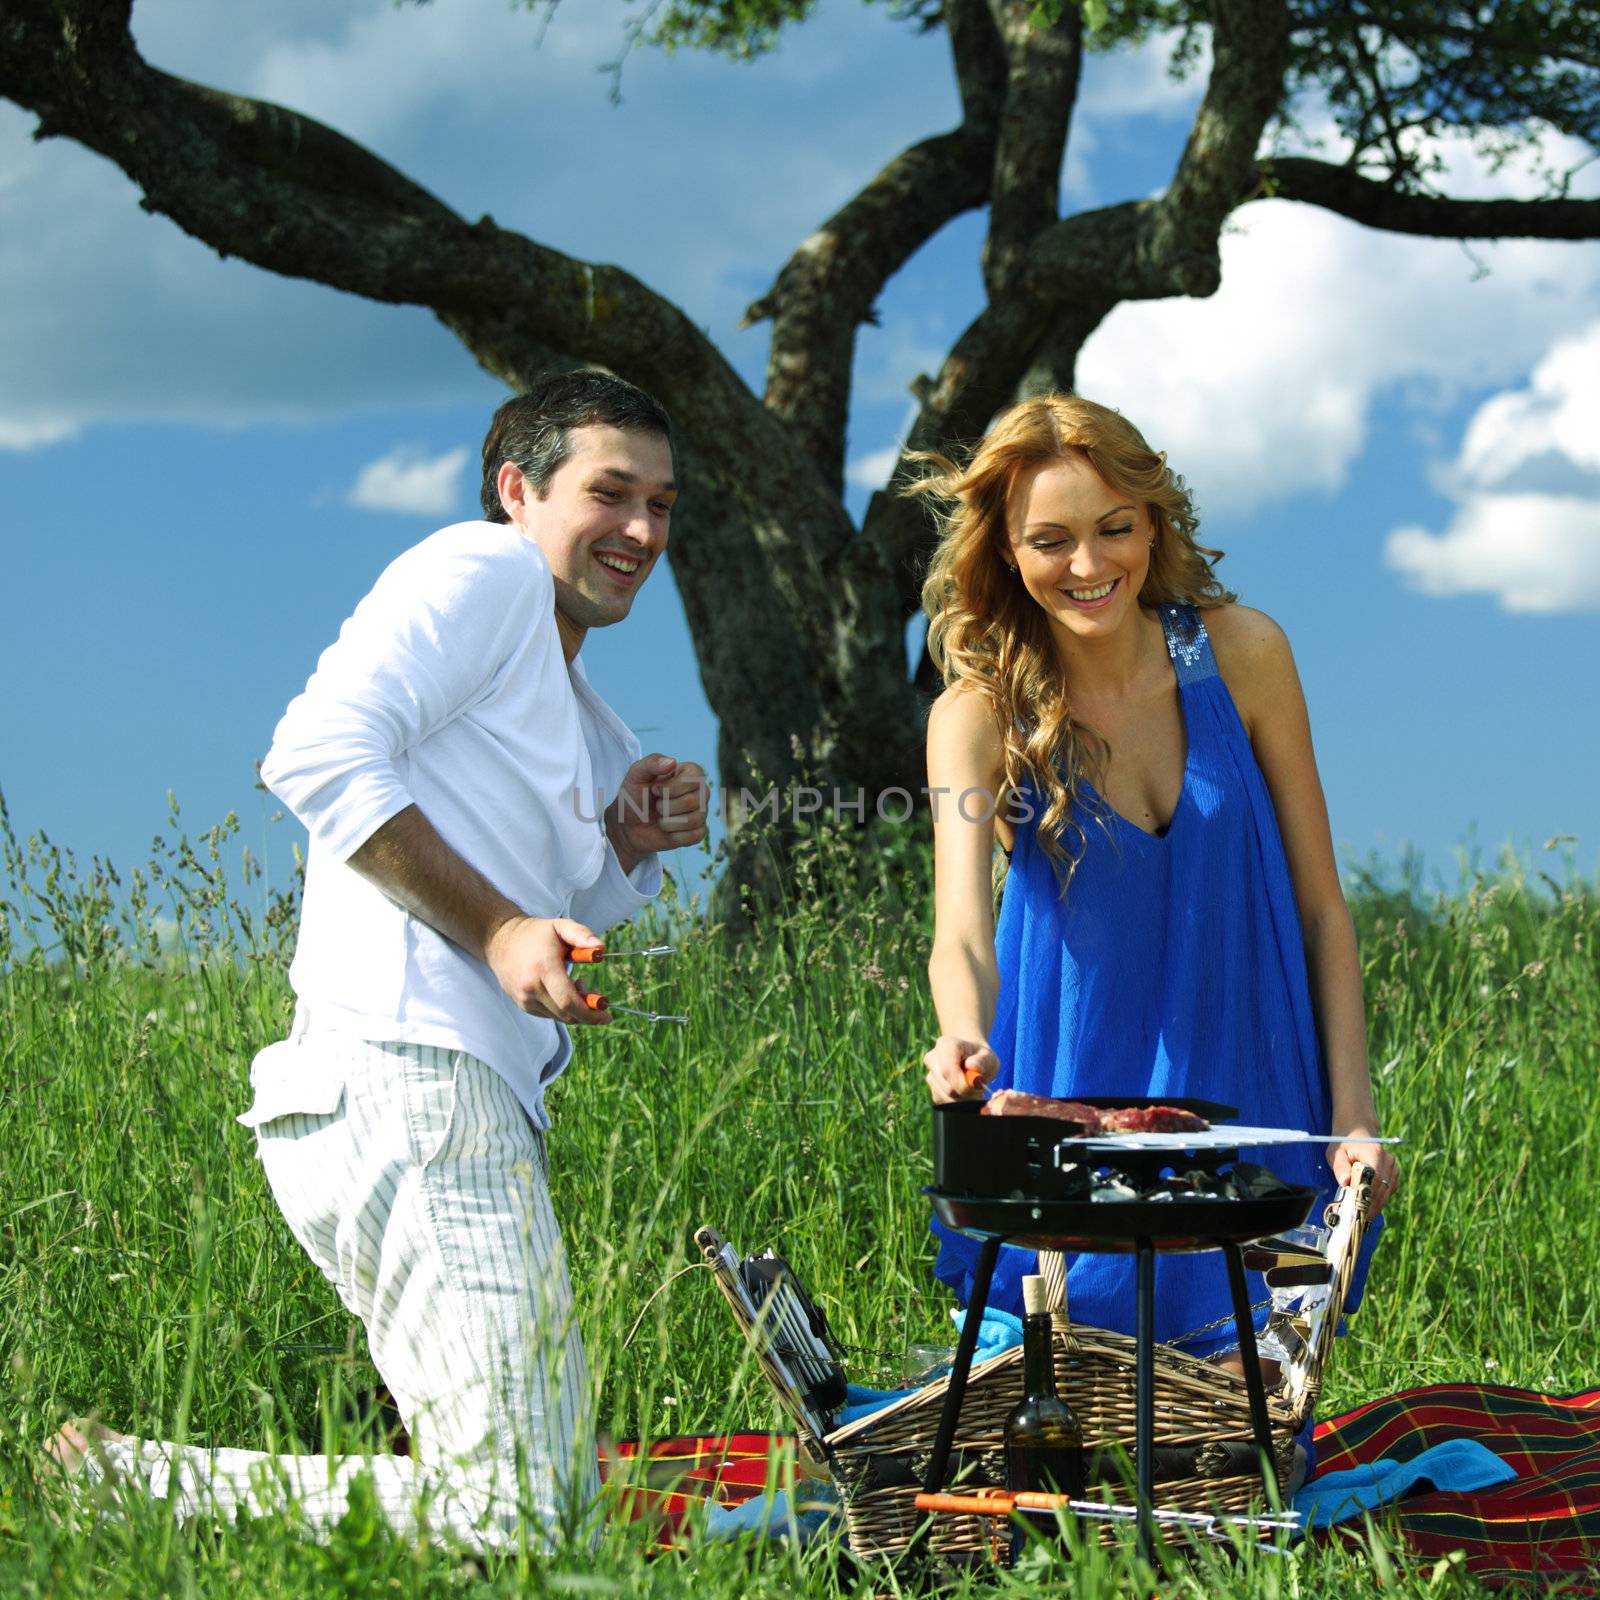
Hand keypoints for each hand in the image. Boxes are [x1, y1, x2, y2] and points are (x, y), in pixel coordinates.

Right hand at [484, 915, 611, 1024]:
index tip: (607, 1014)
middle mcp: (531, 987)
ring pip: (558, 1016)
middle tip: (599, 1001)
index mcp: (543, 967)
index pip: (568, 1001)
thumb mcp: (561, 926)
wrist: (500, 941)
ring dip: (575, 1009)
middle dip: (587, 1013)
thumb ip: (583, 935)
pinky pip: (548, 1014)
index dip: (590, 1012)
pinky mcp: (522, 1005)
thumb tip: (601, 950)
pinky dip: (562, 1009)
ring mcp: (524, 999)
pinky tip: (564, 991)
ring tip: (578, 985)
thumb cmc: (535, 934)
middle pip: (566, 1014)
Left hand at [606, 753, 709, 869]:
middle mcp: (701, 791)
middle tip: (656, 805)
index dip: (670, 787)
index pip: (693, 778)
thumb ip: (651, 762)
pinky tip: (666, 830)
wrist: (628, 825)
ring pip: (692, 821)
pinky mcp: (698, 832)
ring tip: (660, 817)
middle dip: (664, 807)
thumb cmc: (634, 796)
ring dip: (667, 822)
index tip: (655, 789)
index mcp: (691, 773)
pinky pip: (693, 836)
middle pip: (691, 802)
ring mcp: (701, 813)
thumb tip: (672, 762)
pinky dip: (673, 835)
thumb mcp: (636, 774)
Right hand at [924, 1036, 998, 1103]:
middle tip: (979, 1089)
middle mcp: (933, 1058)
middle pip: (946, 1087)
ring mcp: (930, 1073)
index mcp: (946, 1045)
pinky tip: (964, 1091)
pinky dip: (956, 1101)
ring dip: (962, 1098)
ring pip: (944, 1096)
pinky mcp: (931, 1087)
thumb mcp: (987, 1056)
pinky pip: (942, 1101)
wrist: (970, 1056)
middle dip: (966, 1093)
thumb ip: (981, 1061)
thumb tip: (972, 1066)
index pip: (947, 1070)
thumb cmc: (980, 1056)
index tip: (978, 1087)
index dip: (962, 1084)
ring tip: (972, 1088)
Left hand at [1327, 1124, 1400, 1217]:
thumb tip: (1345, 1182)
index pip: (1374, 1180)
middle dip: (1371, 1206)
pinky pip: (1390, 1190)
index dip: (1367, 1197)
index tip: (1358, 1211)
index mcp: (1374, 1153)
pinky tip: (1369, 1206)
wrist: (1357, 1132)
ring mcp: (1393, 1167)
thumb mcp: (1336, 1152)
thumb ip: (1340, 1167)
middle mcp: (1388, 1160)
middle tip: (1359, 1219)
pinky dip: (1380, 1199)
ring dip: (1376, 1205)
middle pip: (1383, 1189)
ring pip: (1387, 1192)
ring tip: (1363, 1216)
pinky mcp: (1394, 1173)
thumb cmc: (1344, 1144)